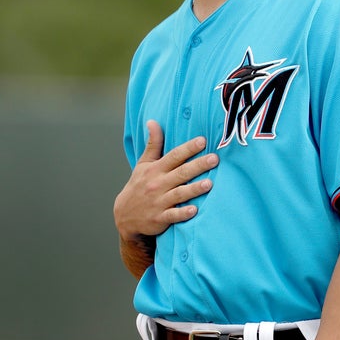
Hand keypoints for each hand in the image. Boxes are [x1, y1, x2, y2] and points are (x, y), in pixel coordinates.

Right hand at [113, 120, 217, 273]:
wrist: (124, 216)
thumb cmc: (139, 186)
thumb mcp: (143, 164)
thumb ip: (152, 144)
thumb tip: (153, 121)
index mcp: (155, 169)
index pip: (174, 156)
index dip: (188, 148)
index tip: (202, 141)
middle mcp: (158, 184)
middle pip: (180, 173)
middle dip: (198, 165)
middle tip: (215, 159)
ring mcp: (159, 201)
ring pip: (179, 193)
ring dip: (193, 189)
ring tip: (209, 184)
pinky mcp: (160, 218)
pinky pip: (172, 215)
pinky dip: (182, 213)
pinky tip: (194, 210)